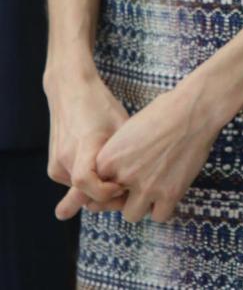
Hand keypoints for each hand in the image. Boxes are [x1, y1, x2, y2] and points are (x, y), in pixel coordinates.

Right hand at [44, 66, 128, 218]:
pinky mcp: (53, 167)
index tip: (122, 186)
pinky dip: (88, 184)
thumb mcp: (121, 123)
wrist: (71, 90)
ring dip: (97, 191)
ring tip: (116, 177)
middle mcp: (65, 158)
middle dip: (106, 199)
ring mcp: (56, 165)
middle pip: (84, 194)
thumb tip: (142, 177)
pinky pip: (73, 184)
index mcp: (83, 145)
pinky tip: (103, 171)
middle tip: (125, 191)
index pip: (86, 183)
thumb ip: (127, 152)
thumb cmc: (100, 104)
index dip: (105, 192)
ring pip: (79, 192)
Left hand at [94, 81, 220, 222]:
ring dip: (142, 203)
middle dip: (126, 194)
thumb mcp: (130, 129)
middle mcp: (124, 175)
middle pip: (113, 202)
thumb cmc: (164, 112)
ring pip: (132, 214)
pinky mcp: (169, 194)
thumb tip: (116, 174)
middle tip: (141, 179)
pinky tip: (169, 189)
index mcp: (109, 158)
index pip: (98, 186)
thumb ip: (118, 156)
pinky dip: (164, 206)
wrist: (194, 110)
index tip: (124, 175)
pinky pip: (159, 216)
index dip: (112, 181)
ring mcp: (147, 187)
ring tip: (155, 186)